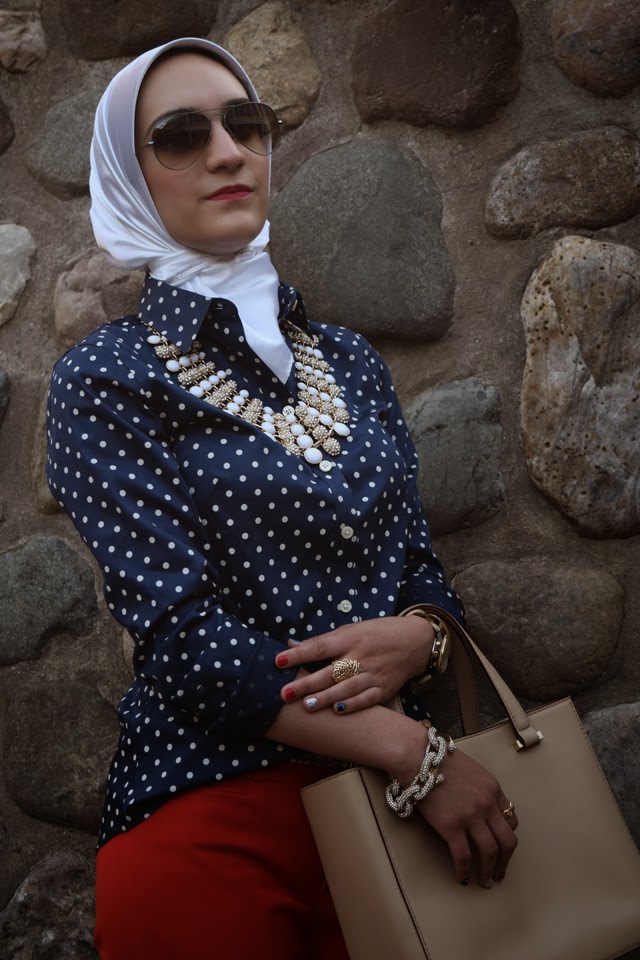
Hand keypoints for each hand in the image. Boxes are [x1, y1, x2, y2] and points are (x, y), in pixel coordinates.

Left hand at [275, 616, 433, 712]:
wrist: (415, 642)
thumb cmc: (376, 634)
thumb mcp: (351, 630)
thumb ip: (322, 641)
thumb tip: (292, 645)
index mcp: (349, 638)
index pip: (319, 646)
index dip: (298, 654)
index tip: (278, 661)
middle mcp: (360, 656)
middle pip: (329, 671)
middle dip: (307, 683)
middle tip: (285, 693)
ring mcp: (373, 673)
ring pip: (346, 688)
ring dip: (326, 698)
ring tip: (307, 706)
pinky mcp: (384, 689)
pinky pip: (366, 699)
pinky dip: (352, 705)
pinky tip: (337, 711)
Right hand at [415, 749, 518, 885]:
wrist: (418, 757)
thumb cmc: (438, 760)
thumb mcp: (471, 770)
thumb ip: (481, 789)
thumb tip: (480, 806)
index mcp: (493, 789)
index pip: (511, 819)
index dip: (507, 835)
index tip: (502, 846)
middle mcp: (487, 804)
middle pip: (507, 840)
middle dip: (505, 860)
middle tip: (500, 872)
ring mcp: (470, 816)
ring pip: (490, 852)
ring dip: (489, 871)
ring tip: (484, 881)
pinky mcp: (451, 826)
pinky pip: (463, 856)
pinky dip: (464, 871)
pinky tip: (461, 878)